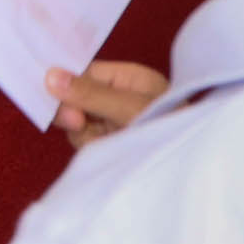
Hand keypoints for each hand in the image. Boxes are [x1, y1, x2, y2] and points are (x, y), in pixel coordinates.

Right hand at [46, 61, 166, 150]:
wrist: (192, 170)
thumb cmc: (170, 128)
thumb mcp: (129, 108)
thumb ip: (90, 94)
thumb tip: (50, 75)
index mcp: (129, 78)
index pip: (86, 72)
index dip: (69, 84)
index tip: (59, 97)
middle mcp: (119, 98)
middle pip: (75, 97)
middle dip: (73, 111)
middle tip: (79, 123)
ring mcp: (114, 124)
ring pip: (76, 123)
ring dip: (83, 133)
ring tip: (107, 142)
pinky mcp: (110, 147)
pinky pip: (84, 143)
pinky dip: (90, 148)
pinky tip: (107, 152)